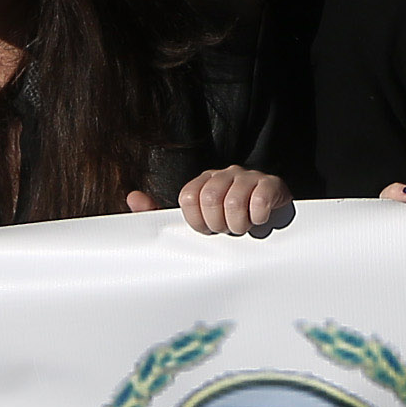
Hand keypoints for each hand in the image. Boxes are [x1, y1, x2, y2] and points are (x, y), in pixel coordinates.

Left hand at [148, 167, 292, 237]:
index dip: (196, 221)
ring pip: (234, 202)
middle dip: (217, 225)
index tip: (207, 230)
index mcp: (204, 182)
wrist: (270, 219)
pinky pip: (260, 199)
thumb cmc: (228, 221)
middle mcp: (224, 174)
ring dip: (238, 225)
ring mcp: (249, 177)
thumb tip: (133, 198)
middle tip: (226, 231)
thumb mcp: (195, 221)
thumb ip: (161, 213)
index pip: (188, 197)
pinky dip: (257, 217)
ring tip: (242, 228)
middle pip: (209, 199)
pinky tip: (258, 220)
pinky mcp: (272, 184)